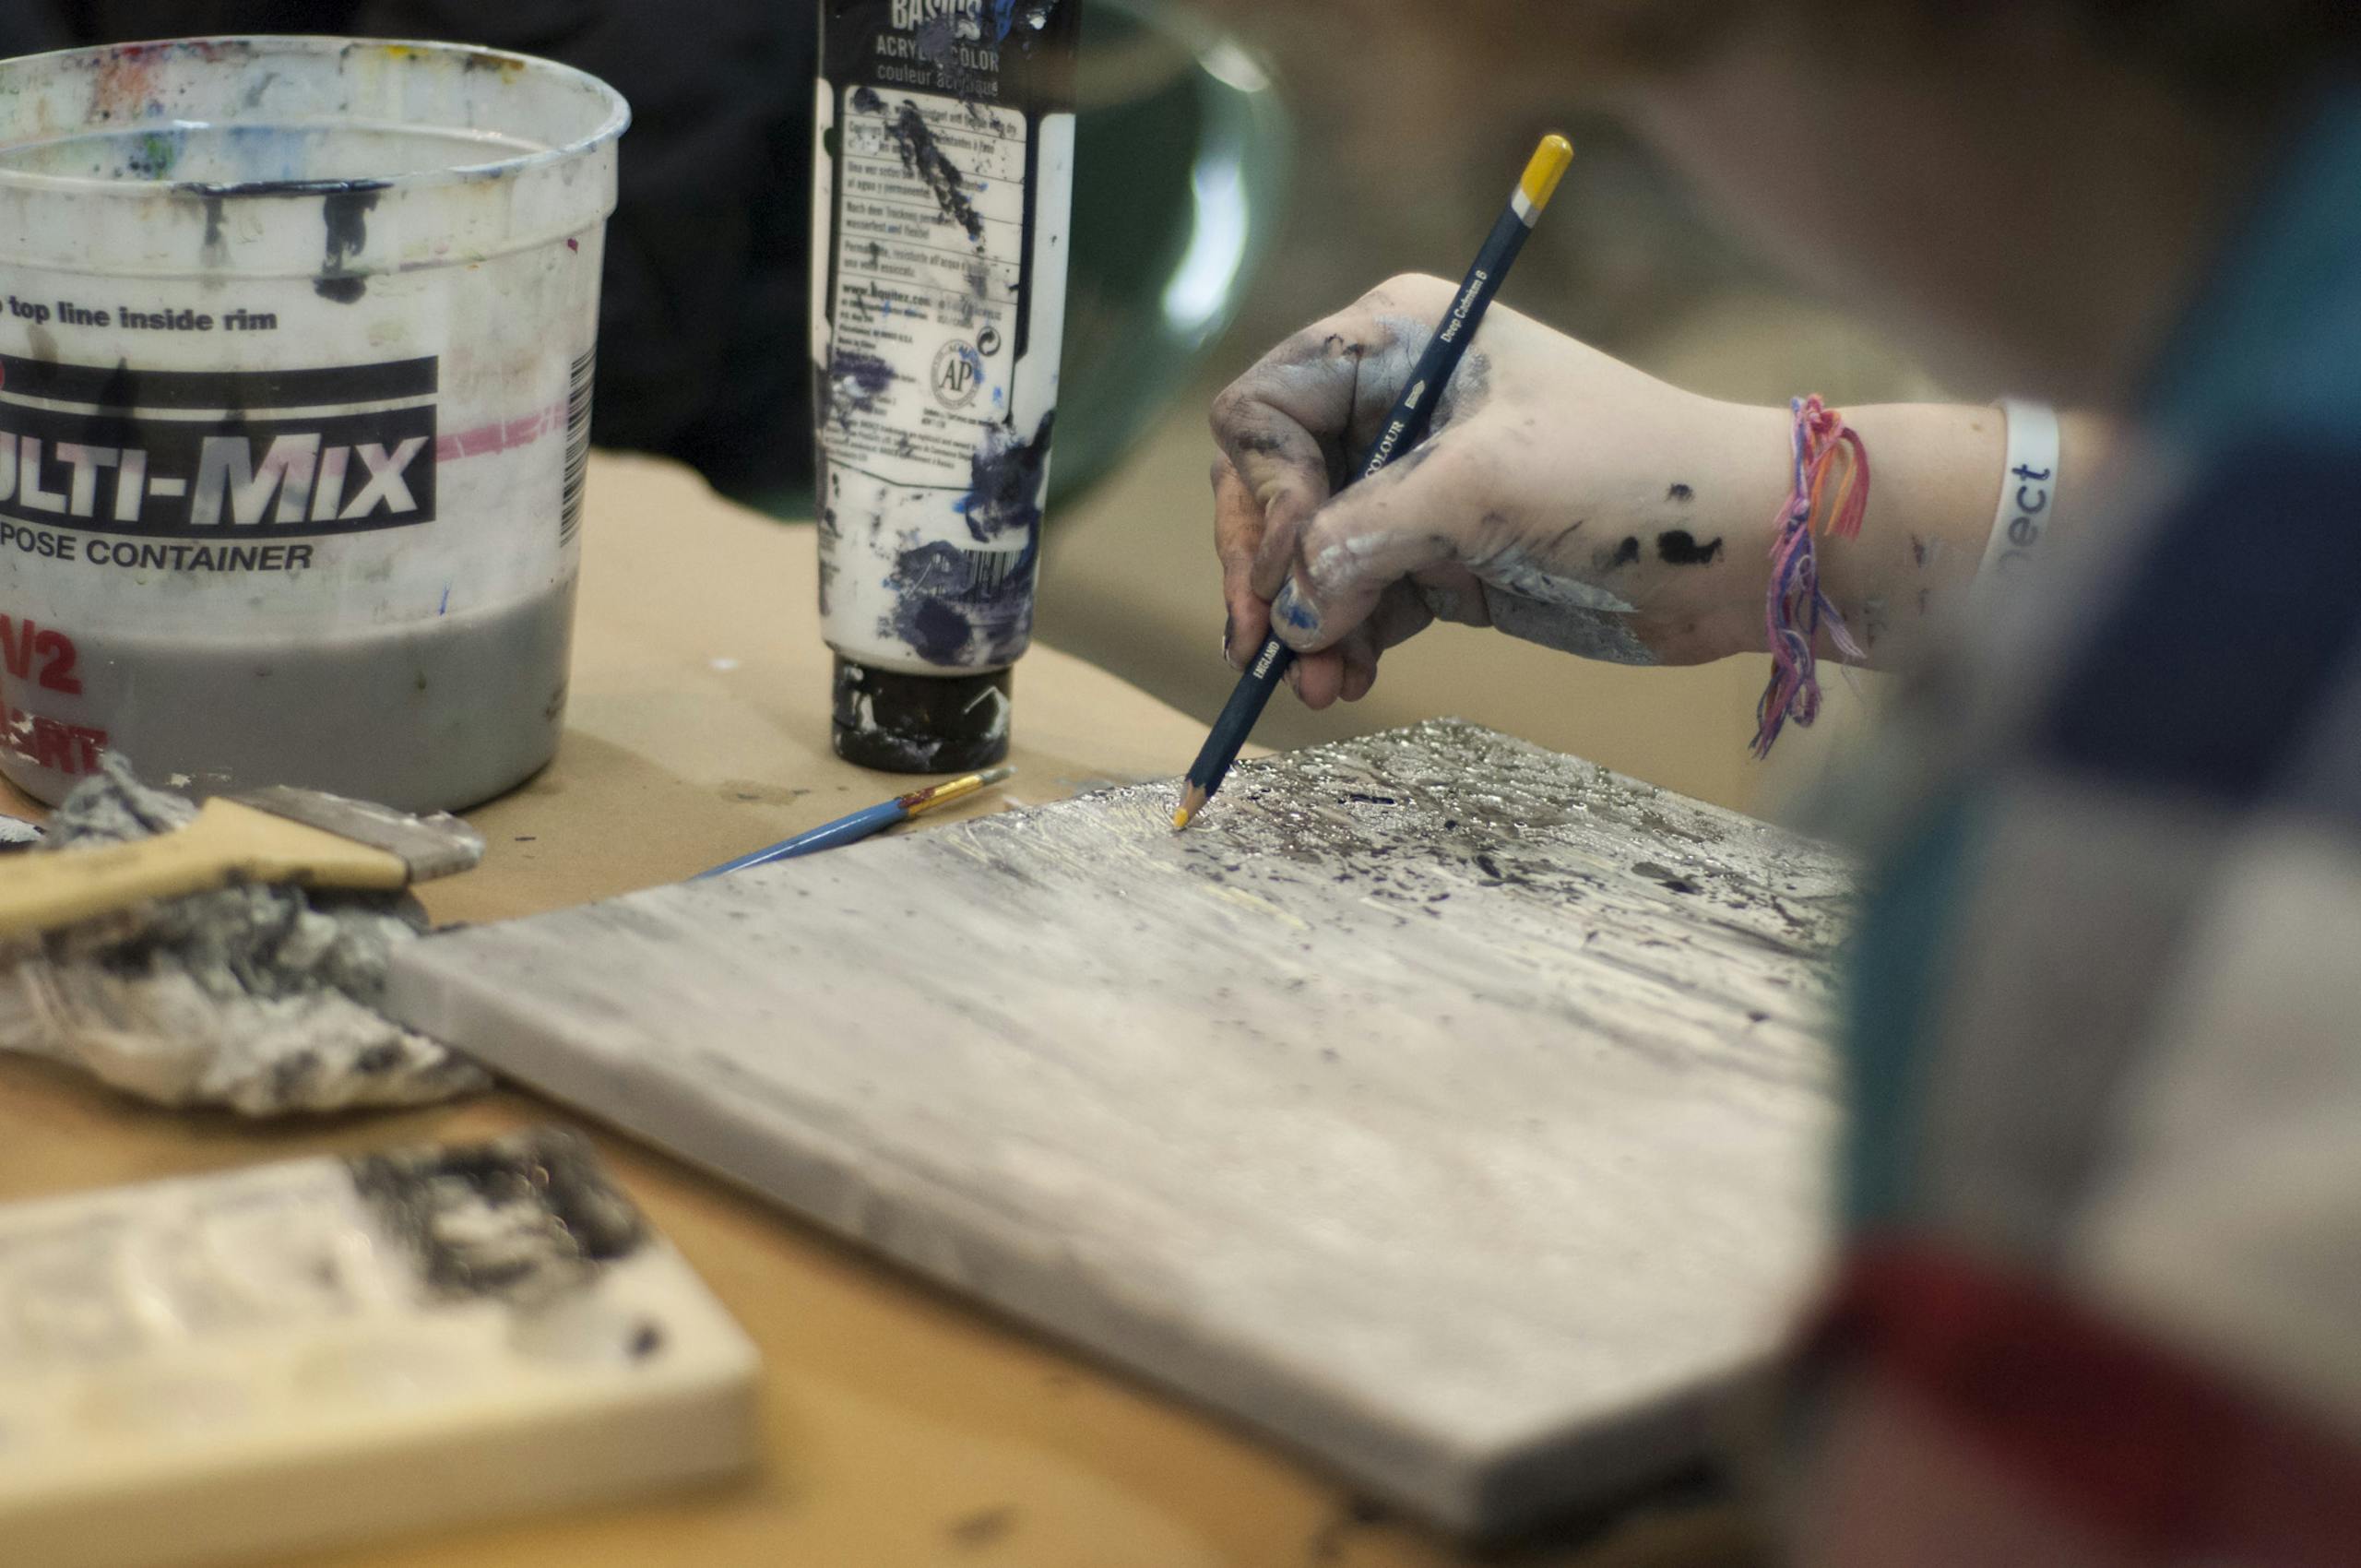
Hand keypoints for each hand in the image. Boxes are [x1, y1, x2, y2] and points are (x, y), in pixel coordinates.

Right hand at [1209, 274, 1790, 707]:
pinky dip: (1342, 642)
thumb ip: (1362, 539)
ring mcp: (1413, 485)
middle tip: (1265, 650)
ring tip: (1321, 688)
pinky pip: (1354, 599)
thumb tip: (1288, 614)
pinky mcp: (1439, 555)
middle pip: (1269, 489)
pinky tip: (1348, 681)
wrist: (1743, 548)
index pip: (1263, 411)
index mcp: (1394, 341)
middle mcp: (1391, 403)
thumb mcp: (1479, 490)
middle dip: (1267, 574)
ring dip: (1301, 625)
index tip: (1294, 568)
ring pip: (1305, 558)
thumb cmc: (1626, 478)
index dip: (1264, 493)